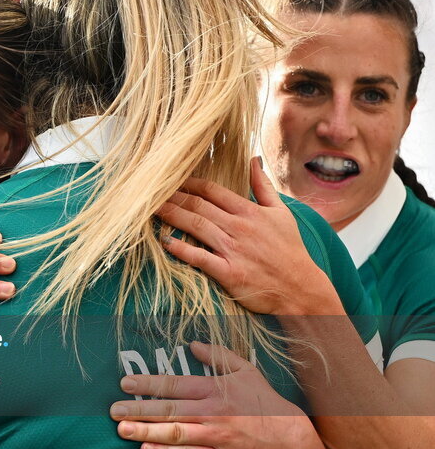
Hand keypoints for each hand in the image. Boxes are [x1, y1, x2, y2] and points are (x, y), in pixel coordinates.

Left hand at [110, 342, 312, 448]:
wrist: (290, 438)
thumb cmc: (263, 401)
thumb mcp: (244, 370)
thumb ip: (218, 356)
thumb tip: (193, 344)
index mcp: (214, 389)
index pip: (174, 385)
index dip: (148, 384)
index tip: (125, 383)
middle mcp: (212, 412)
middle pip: (169, 410)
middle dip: (138, 409)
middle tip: (113, 410)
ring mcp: (215, 436)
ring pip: (174, 433)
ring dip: (145, 432)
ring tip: (121, 429)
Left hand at [157, 157, 335, 315]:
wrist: (301, 289)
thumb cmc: (290, 250)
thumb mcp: (281, 213)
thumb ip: (263, 186)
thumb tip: (253, 159)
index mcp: (250, 212)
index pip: (212, 190)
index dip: (188, 183)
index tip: (169, 178)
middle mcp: (239, 228)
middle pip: (198, 205)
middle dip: (172, 196)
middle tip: (149, 191)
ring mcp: (233, 250)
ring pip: (196, 226)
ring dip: (171, 216)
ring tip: (149, 208)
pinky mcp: (229, 273)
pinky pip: (200, 258)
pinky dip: (182, 249)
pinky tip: (165, 241)